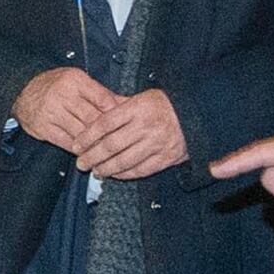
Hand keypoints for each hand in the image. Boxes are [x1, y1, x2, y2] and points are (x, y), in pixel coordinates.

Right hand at [12, 65, 117, 157]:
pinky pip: (66, 142)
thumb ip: (101, 93)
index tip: (125, 123)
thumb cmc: (54, 84)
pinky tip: (86, 151)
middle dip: (107, 132)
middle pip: (93, 118)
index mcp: (75, 80)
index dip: (116, 114)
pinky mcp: (44, 127)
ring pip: (81, 133)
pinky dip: (79, 149)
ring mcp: (52, 112)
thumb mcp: (78, 81)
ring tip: (105, 150)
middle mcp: (63, 95)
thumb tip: (126, 103)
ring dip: (94, 144)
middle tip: (118, 141)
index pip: (103, 100)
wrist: (22, 90)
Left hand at [75, 86, 189, 180]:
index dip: (87, 136)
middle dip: (91, 156)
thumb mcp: (141, 97)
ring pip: (123, 161)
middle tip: (80, 163)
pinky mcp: (166, 158)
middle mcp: (146, 126)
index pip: (104, 124)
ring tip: (95, 171)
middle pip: (110, 145)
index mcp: (137, 108)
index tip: (76, 145)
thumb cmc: (164, 105)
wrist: (197, 115)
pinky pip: (140, 170)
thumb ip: (118, 107)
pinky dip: (124, 174)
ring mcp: (156, 144)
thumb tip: (92, 114)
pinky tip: (114, 175)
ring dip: (105, 169)